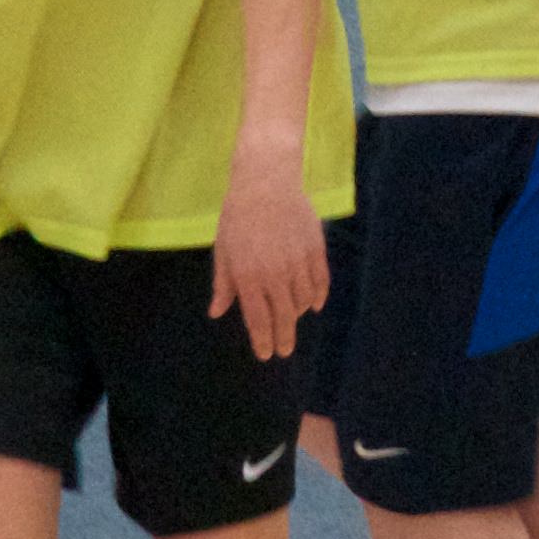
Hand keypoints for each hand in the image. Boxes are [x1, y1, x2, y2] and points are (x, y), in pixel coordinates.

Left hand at [213, 142, 329, 362]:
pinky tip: (314, 305)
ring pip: (303, 301)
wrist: (266, 183)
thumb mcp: (223, 251)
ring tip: (292, 320)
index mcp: (248, 277)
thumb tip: (218, 313)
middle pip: (283, 317)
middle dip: (284, 338)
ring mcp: (297, 263)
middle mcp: (274, 275)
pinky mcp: (315, 250)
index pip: (258, 319)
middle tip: (285, 351)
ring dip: (298, 314)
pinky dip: (318, 296)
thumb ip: (223, 285)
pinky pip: (321, 281)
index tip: (266, 355)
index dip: (263, 340)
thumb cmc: (237, 217)